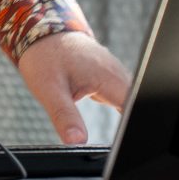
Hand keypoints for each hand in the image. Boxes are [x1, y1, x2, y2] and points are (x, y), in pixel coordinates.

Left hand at [16, 30, 130, 144]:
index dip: (135, 128)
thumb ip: (64, 116)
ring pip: (131, 101)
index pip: (135, 108)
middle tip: (130, 149)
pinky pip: (122, 96)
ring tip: (128, 140)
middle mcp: (117, 74)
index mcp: (109, 77)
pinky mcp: (109, 76)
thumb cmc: (44, 56)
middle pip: (138, 105)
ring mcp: (115, 74)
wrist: (40, 30)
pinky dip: (121, 109)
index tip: (131, 144)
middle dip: (136, 124)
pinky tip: (118, 121)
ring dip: (130, 117)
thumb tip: (76, 141)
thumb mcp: (49, 90)